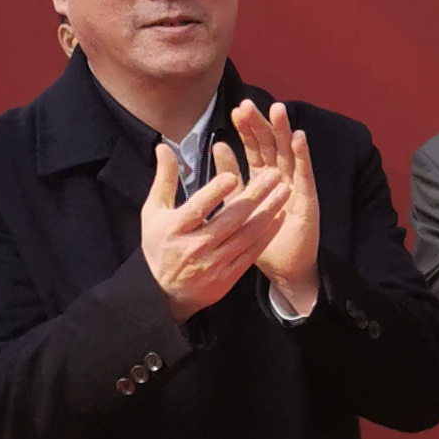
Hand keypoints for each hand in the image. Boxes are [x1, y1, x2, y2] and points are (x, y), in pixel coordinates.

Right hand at [138, 134, 292, 322]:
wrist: (164, 292)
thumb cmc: (160, 245)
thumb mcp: (154, 212)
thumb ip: (164, 179)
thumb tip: (165, 147)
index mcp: (176, 229)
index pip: (198, 208)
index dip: (216, 193)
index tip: (234, 176)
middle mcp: (196, 246)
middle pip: (230, 219)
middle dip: (255, 196)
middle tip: (274, 175)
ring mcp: (214, 263)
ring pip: (246, 234)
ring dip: (268, 211)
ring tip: (284, 191)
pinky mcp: (228, 275)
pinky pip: (252, 252)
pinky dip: (267, 234)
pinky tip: (280, 216)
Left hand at [232, 100, 319, 311]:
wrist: (282, 268)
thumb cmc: (259, 239)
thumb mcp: (237, 204)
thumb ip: (229, 177)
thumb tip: (218, 146)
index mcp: (263, 177)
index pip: (255, 147)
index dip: (247, 129)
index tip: (235, 111)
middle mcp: (281, 177)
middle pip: (271, 144)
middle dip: (261, 124)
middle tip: (249, 105)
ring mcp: (296, 186)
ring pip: (289, 153)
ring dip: (284, 131)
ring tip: (278, 109)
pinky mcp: (308, 198)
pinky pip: (305, 174)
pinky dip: (302, 155)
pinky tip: (298, 137)